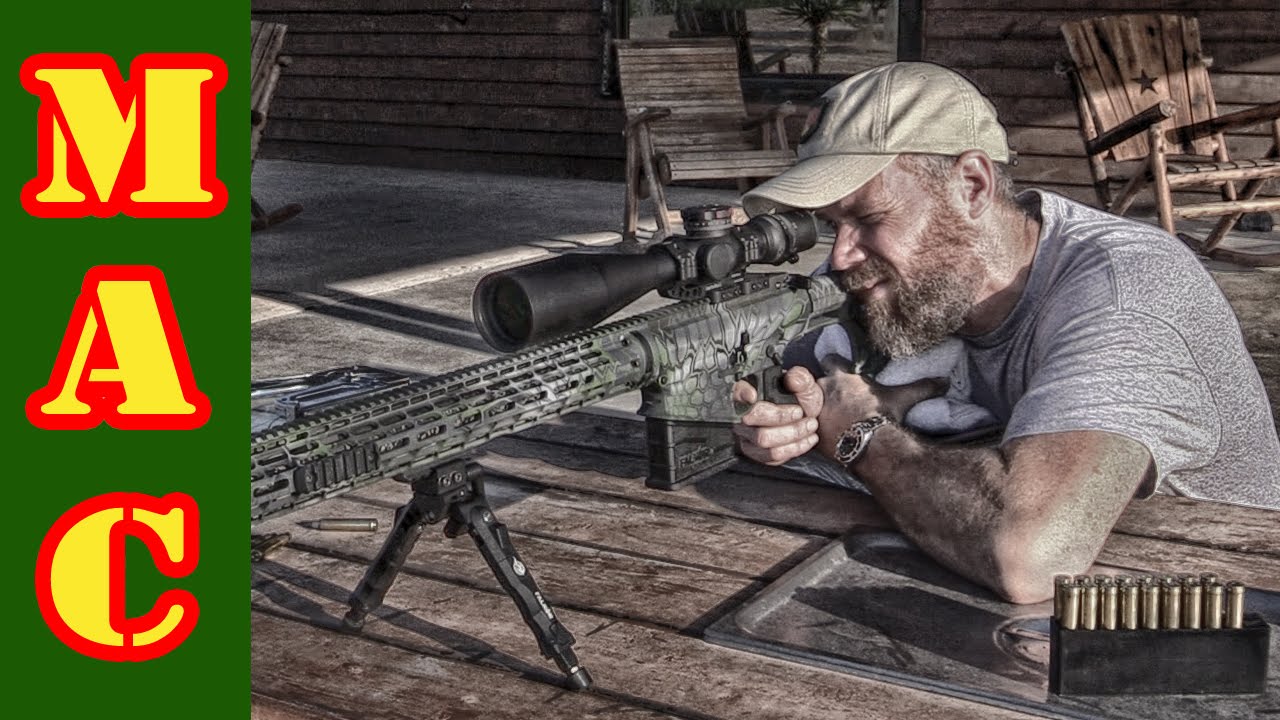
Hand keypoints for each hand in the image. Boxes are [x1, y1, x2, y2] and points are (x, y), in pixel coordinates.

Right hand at [731, 366, 824, 465]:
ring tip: (809, 426)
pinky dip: (794, 448)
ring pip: (763, 441)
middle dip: (782, 418)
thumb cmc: (801, 400)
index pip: (736, 392)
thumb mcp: (804, 385)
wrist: (809, 419)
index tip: (753, 396)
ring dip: (793, 435)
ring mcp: (748, 437)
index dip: (741, 394)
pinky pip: (772, 457)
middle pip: (750, 420)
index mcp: (750, 393)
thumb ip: (800, 378)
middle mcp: (743, 416)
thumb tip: (793, 379)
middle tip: (801, 413)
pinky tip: (806, 439)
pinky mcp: (758, 454)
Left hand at [813, 357, 949, 458]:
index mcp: (840, 377)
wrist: (870, 443)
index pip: (829, 359)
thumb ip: (922, 387)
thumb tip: (945, 381)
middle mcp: (822, 389)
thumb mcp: (903, 398)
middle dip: (815, 387)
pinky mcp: (809, 430)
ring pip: (802, 402)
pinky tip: (814, 433)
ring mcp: (812, 410)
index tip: (837, 370)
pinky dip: (806, 427)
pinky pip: (801, 424)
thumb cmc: (884, 416)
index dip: (832, 364)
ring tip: (817, 416)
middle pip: (811, 380)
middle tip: (826, 398)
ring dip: (807, 407)